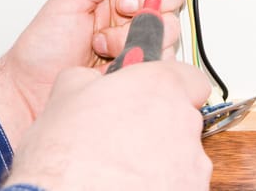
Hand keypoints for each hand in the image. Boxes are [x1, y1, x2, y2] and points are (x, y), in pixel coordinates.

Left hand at [0, 0, 184, 147]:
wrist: (32, 90)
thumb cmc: (44, 46)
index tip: (123, 4)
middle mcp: (132, 19)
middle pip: (171, 10)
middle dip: (144, 18)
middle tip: (111, 27)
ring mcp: (138, 48)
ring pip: (168, 39)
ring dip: (131, 44)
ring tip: (101, 50)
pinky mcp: (140, 74)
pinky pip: (160, 67)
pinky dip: (135, 65)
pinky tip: (110, 68)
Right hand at [3, 60, 211, 190]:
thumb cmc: (66, 156)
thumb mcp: (64, 96)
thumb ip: (88, 78)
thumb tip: (88, 81)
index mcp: (158, 86)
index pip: (188, 76)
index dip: (166, 85)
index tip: (149, 93)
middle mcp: (183, 121)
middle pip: (181, 114)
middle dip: (157, 121)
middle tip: (124, 131)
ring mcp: (191, 161)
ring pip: (181, 150)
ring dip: (157, 153)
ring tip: (119, 163)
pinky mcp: (190, 190)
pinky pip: (179, 180)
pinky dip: (160, 181)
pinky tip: (128, 182)